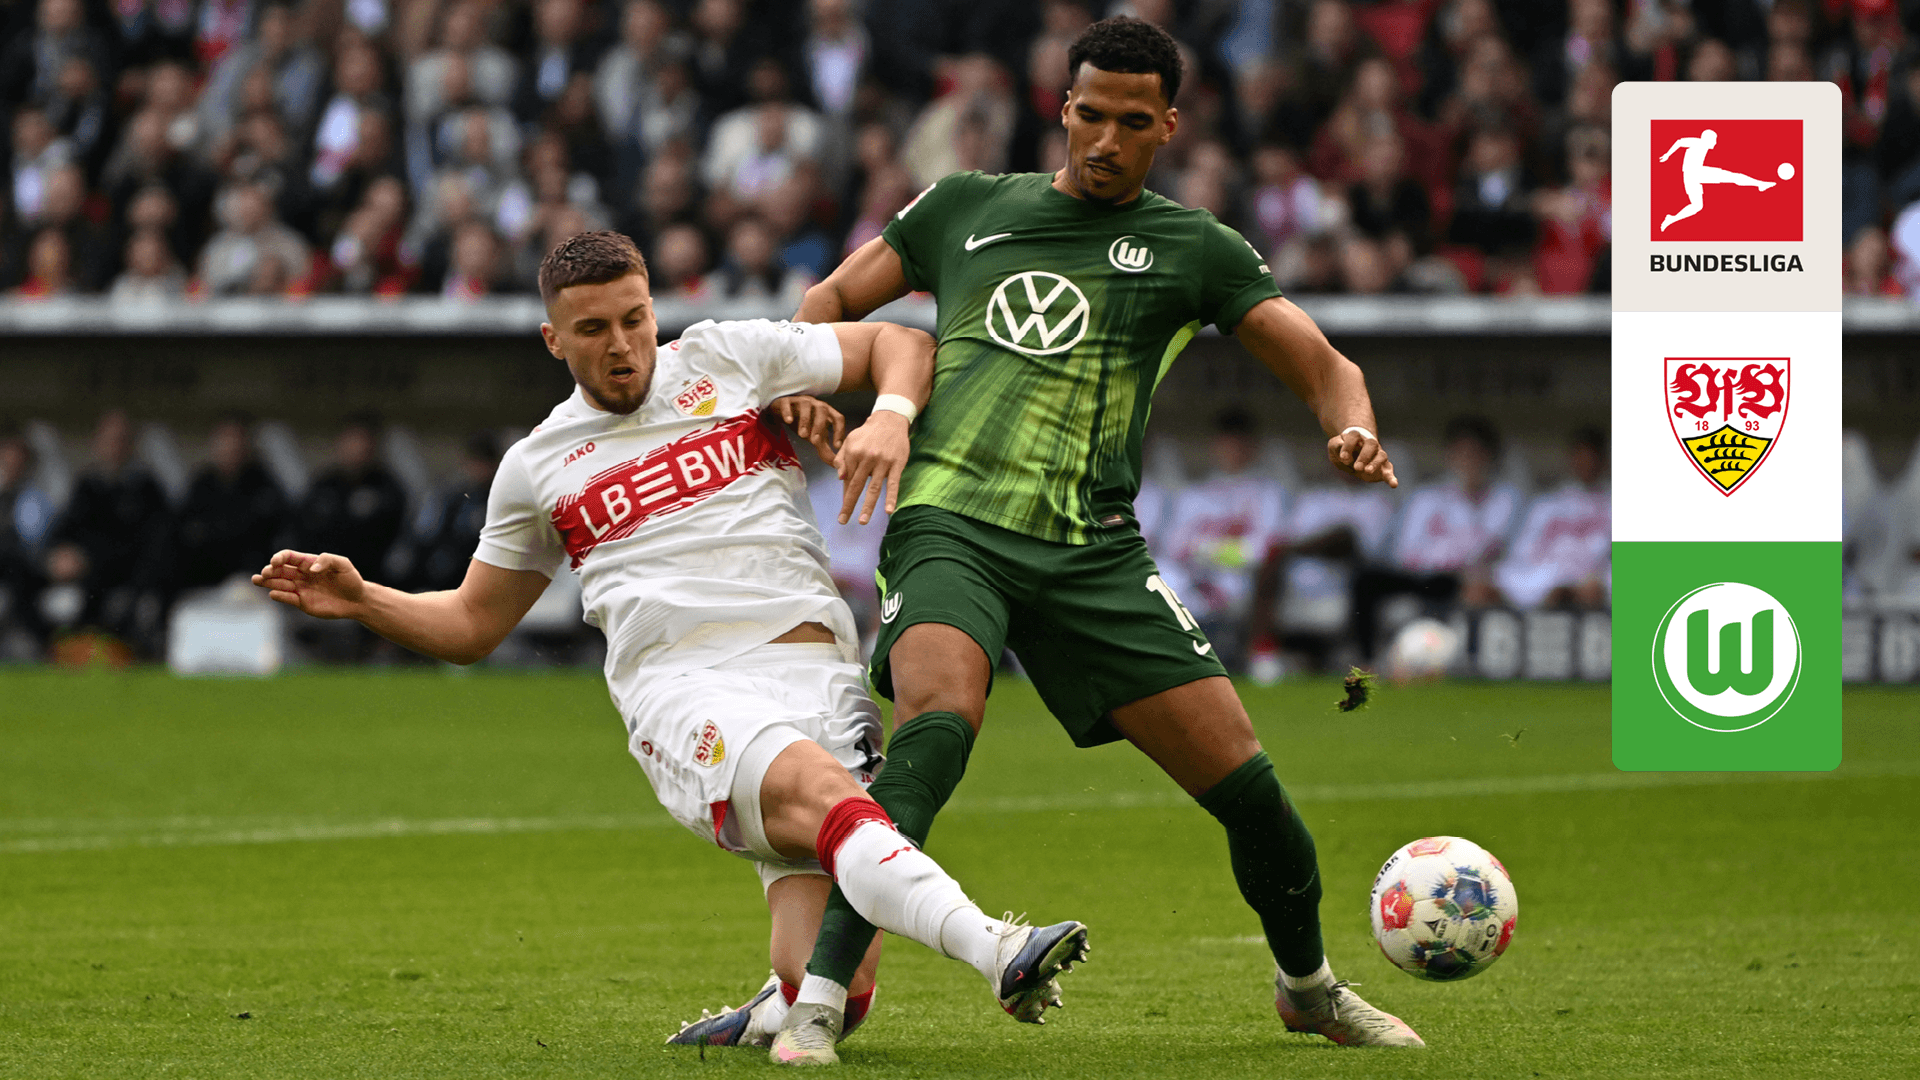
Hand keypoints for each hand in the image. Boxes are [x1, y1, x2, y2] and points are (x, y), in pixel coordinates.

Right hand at [252, 549, 367, 618]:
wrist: (357, 600)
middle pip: (279, 571)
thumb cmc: (350, 579)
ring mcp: (300, 589)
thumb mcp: (343, 564)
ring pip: (279, 584)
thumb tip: (311, 568)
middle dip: (269, 571)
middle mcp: (301, 575)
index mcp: (308, 563)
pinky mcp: (302, 602)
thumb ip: (327, 560)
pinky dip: (280, 596)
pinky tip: (273, 593)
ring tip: (257, 580)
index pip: (289, 557)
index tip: (275, 561)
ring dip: (267, 582)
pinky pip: (288, 598)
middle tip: (264, 573)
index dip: (280, 557)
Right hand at [771, 395, 845, 465]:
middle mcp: (816, 404)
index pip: (838, 418)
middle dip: (820, 425)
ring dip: (805, 420)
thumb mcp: (814, 436)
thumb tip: (835, 464)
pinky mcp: (785, 401)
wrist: (782, 411)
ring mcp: (801, 401)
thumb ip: (824, 448)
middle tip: (815, 441)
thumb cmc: (803, 422)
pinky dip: (788, 412)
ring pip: (806, 406)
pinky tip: (788, 421)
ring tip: (802, 435)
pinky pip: (787, 404)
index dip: (839, 431)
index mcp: (826, 412)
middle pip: (823, 410)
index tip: (837, 446)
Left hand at [836, 411, 909, 523]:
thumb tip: (840, 478)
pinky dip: (891, 497)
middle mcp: (866, 458)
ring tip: (862, 521)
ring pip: (874, 488)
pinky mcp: (897, 464)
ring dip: (868, 506)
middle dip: (849, 505)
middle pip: (856, 486)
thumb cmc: (868, 433)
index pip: (847, 479)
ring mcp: (883, 462)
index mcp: (853, 453)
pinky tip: (889, 510)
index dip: (845, 494)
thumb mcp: (850, 441)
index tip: (843, 510)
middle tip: (843, 521)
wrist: (890, 419)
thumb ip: (842, 458)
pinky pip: (893, 484)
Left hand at [1328, 430, 1398, 487]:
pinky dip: (1392, 478)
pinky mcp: (1383, 468)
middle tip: (1357, 467)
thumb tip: (1343, 452)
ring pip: (1382, 455)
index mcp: (1356, 437)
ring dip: (1375, 463)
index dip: (1348, 446)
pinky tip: (1394, 485)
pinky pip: (1389, 472)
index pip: (1354, 436)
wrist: (1353, 454)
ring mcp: (1378, 455)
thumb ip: (1336, 446)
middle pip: (1372, 444)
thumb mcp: (1334, 446)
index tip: (1343, 458)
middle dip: (1364, 456)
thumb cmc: (1342, 450)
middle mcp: (1369, 444)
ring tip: (1367, 472)